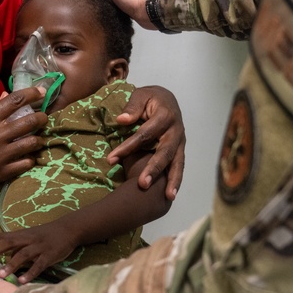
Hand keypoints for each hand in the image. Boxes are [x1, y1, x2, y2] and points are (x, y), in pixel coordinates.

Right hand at [0, 87, 47, 194]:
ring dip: (38, 139)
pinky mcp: (1, 173)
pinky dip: (30, 159)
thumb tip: (7, 97)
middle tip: (43, 118)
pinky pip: (26, 163)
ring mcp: (0, 155)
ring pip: (32, 143)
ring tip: (36, 138)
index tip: (42, 91)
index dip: (33, 93)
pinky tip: (28, 157)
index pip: (15, 100)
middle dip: (42, 117)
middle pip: (30, 121)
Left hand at [0, 223, 75, 283]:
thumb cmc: (43, 236)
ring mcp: (39, 247)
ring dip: (10, 264)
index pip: (1, 236)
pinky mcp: (50, 256)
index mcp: (20, 235)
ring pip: (23, 255)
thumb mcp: (27, 238)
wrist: (67, 230)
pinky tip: (22, 281)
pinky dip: (31, 273)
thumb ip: (12, 246)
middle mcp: (27, 239)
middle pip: (8, 243)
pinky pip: (39, 265)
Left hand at [110, 85, 184, 199]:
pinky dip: (176, 180)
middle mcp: (176, 130)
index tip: (111, 159)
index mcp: (165, 115)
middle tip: (143, 184)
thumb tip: (121, 120)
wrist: (168, 99)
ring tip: (167, 196)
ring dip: (172, 180)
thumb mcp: (141, 95)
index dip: (128, 147)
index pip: (144, 134)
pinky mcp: (180, 149)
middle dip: (154, 169)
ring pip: (177, 162)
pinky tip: (171, 195)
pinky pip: (179, 166)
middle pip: (164, 151)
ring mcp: (180, 141)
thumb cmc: (151, 98)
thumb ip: (132, 107)